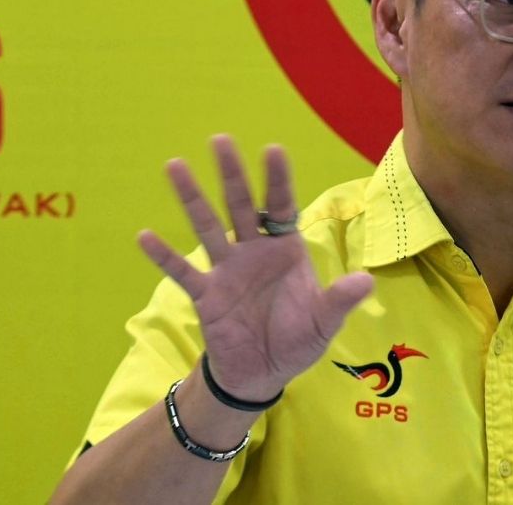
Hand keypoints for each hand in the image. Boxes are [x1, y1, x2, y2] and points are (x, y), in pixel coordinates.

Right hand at [137, 135, 373, 400]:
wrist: (263, 373)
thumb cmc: (297, 340)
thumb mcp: (324, 322)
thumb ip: (340, 301)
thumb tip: (367, 282)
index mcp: (286, 250)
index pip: (283, 206)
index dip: (279, 179)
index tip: (272, 149)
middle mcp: (254, 250)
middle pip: (242, 205)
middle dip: (232, 173)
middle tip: (220, 139)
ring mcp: (227, 270)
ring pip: (208, 226)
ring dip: (192, 198)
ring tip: (175, 165)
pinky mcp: (206, 294)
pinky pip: (182, 271)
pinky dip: (165, 255)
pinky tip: (144, 235)